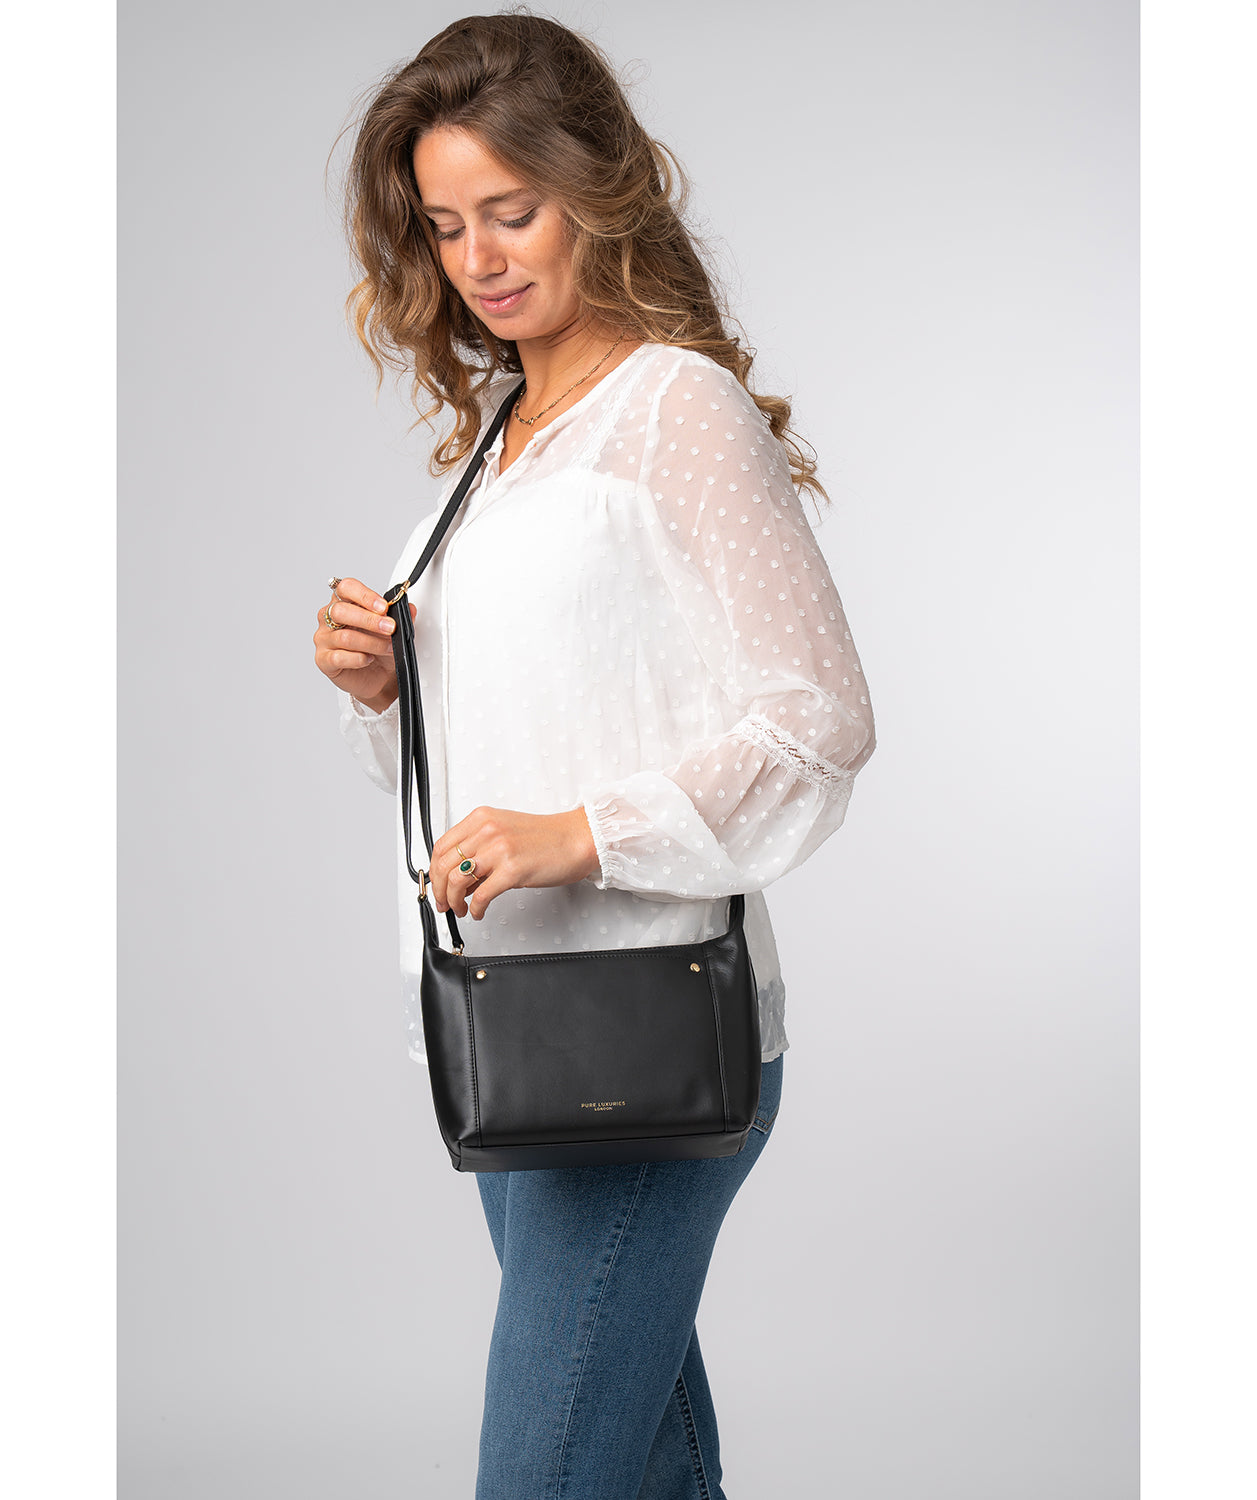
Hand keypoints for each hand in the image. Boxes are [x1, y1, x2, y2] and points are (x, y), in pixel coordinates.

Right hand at [312, 576, 415, 711]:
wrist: (380, 677)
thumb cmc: (380, 649)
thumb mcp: (394, 630)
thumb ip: (401, 616)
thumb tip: (409, 609)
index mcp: (343, 602)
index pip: (346, 588)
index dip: (364, 595)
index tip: (383, 607)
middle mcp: (329, 618)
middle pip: (341, 611)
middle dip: (370, 620)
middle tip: (390, 628)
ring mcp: (324, 639)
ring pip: (344, 637)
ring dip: (372, 642)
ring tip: (387, 647)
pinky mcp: (324, 660)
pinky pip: (338, 657)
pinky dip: (358, 659)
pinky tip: (368, 659)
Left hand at [430, 807, 600, 920]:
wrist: (578, 838)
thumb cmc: (547, 838)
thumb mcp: (505, 833)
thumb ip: (479, 850)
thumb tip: (458, 879)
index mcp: (482, 818)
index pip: (441, 846)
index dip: (434, 871)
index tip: (437, 885)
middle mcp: (487, 831)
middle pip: (444, 865)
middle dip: (440, 890)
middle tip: (445, 903)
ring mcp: (500, 849)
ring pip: (457, 881)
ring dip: (454, 901)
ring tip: (461, 909)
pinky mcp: (512, 870)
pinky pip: (481, 896)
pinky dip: (476, 909)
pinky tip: (479, 912)